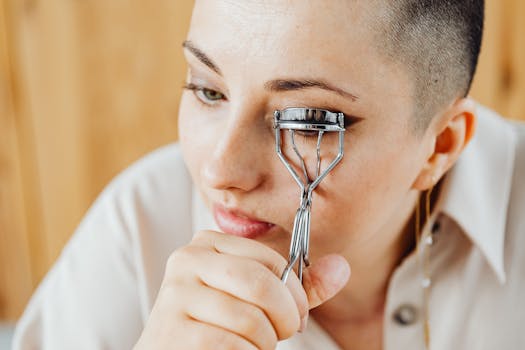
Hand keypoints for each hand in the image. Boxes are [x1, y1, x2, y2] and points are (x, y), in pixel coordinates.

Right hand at [134, 230, 349, 349]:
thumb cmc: (220, 323)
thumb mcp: (260, 299)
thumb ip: (299, 285)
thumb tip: (342, 267)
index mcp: (208, 243)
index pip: (270, 259)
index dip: (295, 293)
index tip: (297, 315)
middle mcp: (187, 260)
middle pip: (262, 285)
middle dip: (285, 318)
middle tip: (282, 333)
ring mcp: (175, 295)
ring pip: (251, 321)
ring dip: (264, 343)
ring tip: (252, 345)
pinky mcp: (173, 332)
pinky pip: (235, 346)